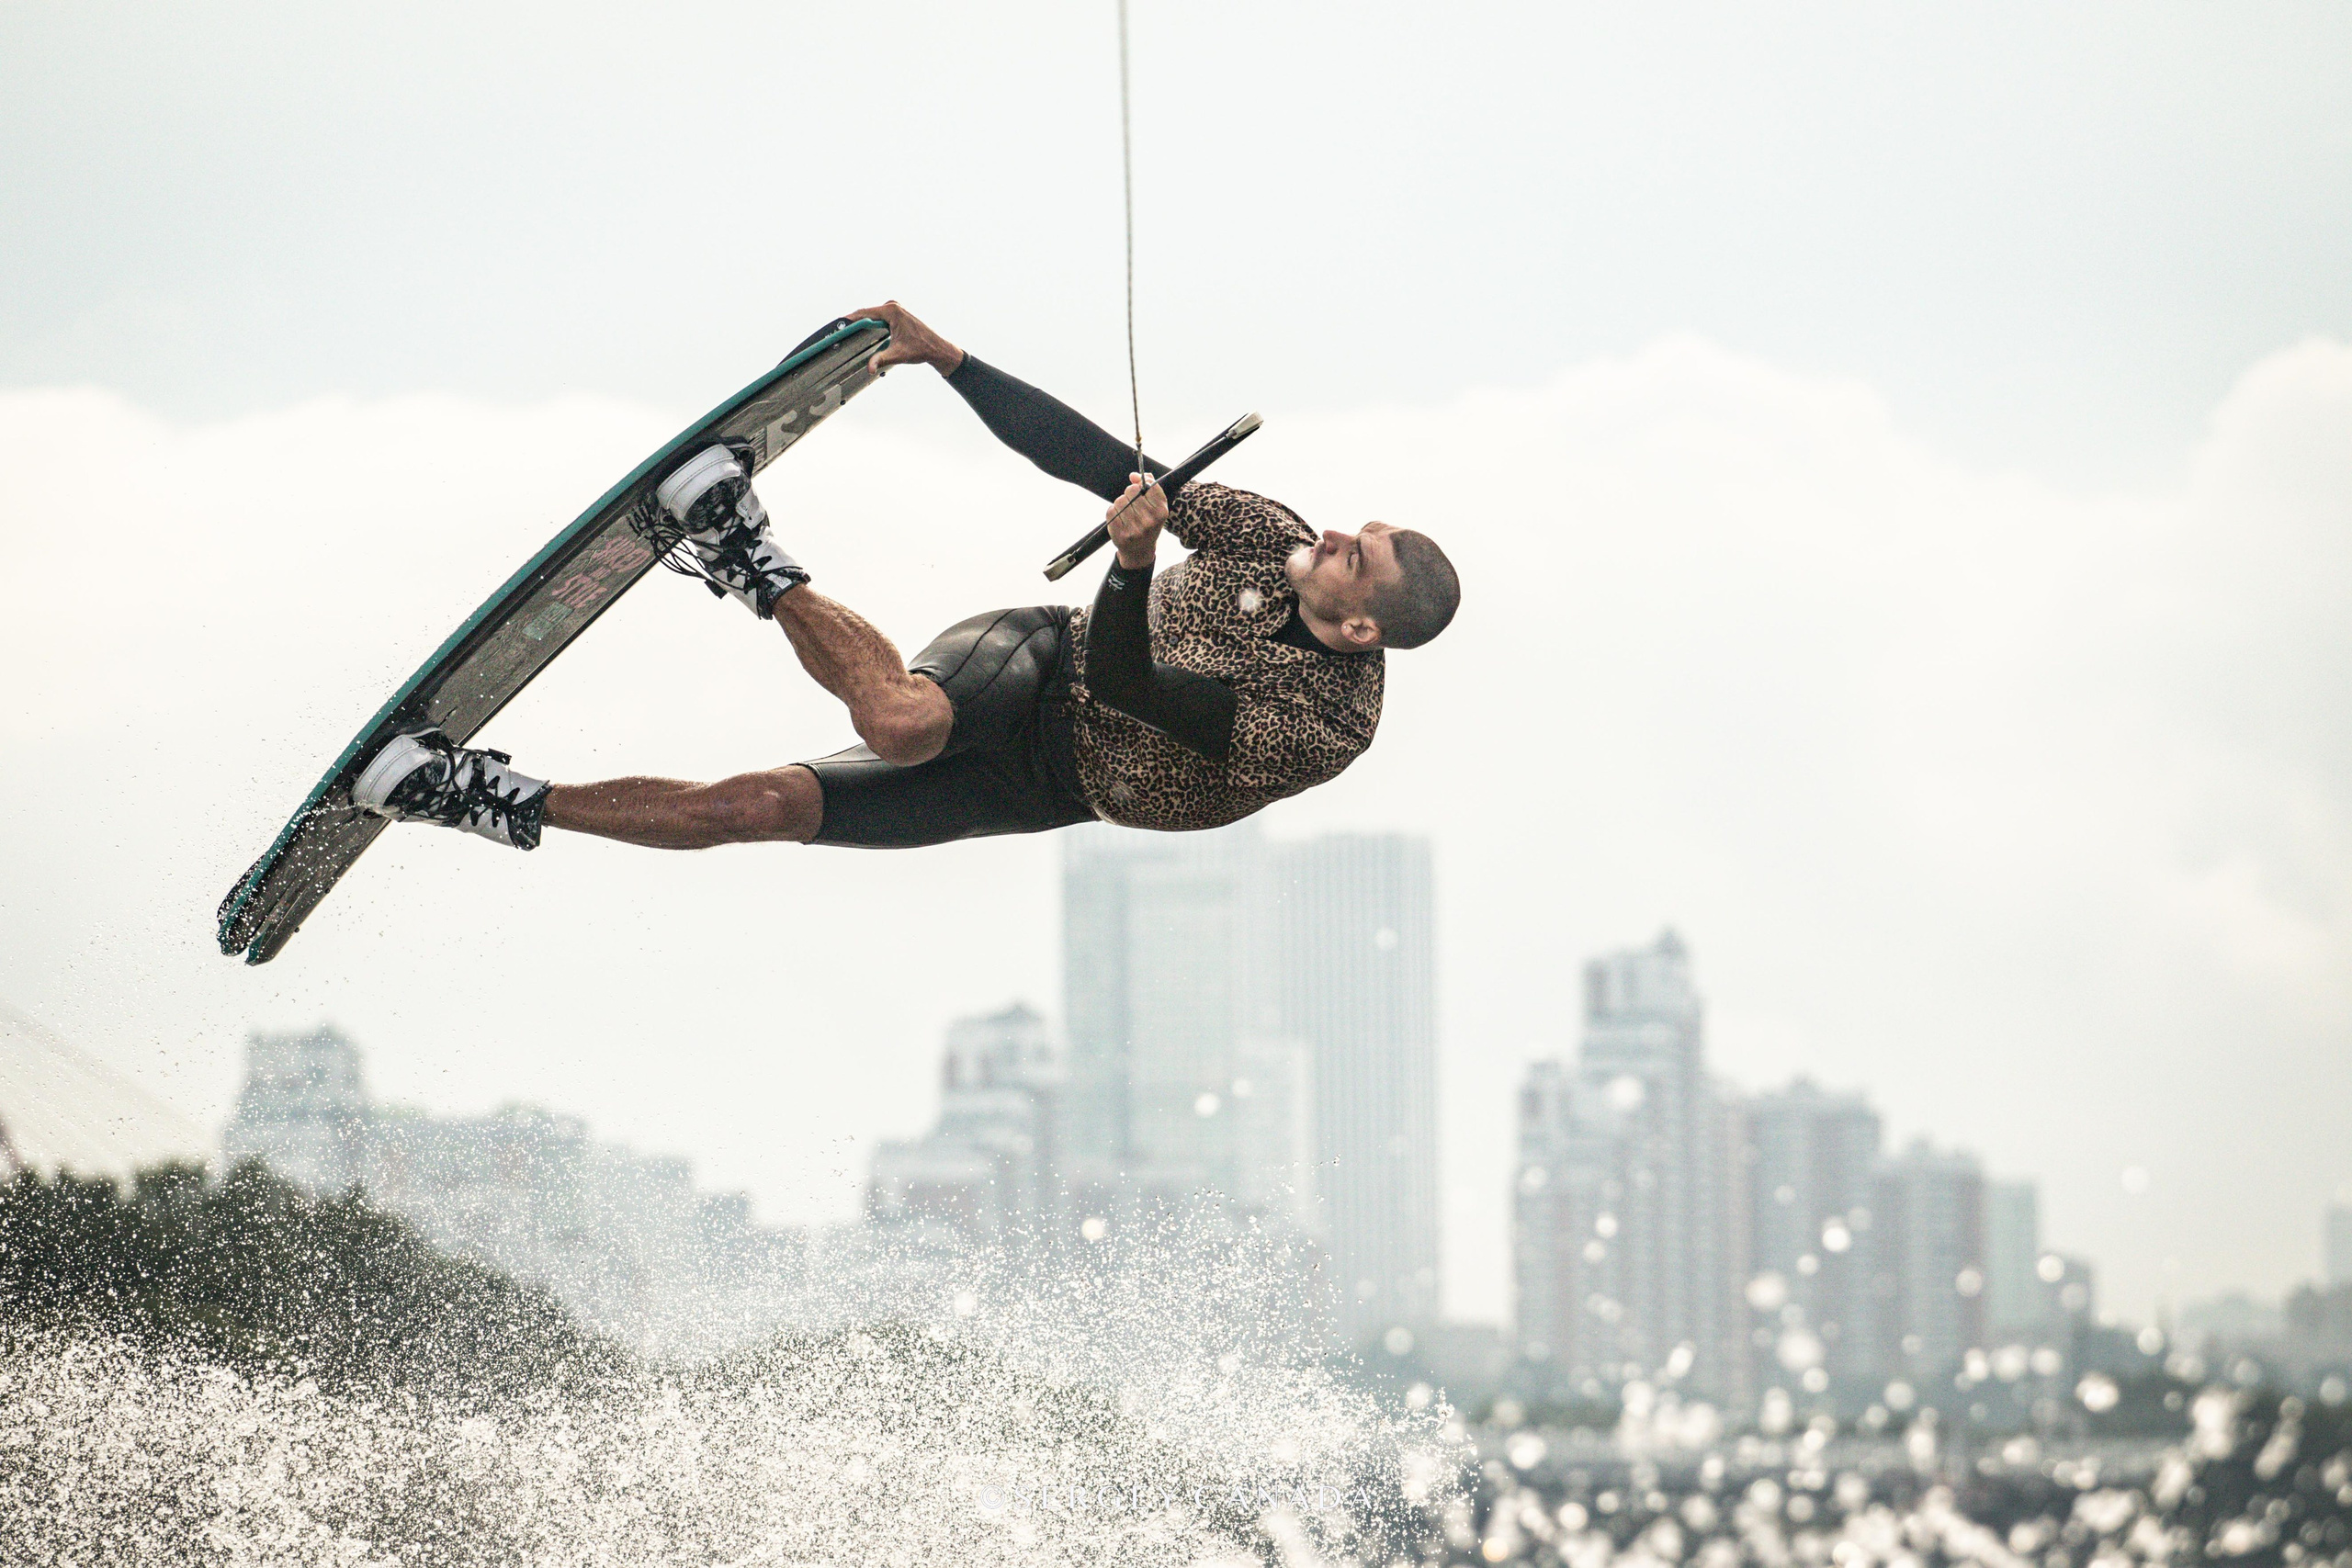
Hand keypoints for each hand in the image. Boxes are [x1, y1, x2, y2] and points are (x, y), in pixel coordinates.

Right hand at [849, 299, 963, 375]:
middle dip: (853, 323)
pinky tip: (860, 332)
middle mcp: (893, 306)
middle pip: (866, 314)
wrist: (936, 348)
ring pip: (871, 316)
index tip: (837, 325)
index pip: (864, 313)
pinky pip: (877, 318)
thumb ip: (881, 359)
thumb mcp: (898, 355)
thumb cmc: (922, 348)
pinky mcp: (896, 314)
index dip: (849, 320)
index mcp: (892, 311)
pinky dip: (869, 324)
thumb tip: (870, 368)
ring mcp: (894, 309)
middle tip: (838, 332)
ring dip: (860, 324)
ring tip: (845, 333)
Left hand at [1107, 473, 1167, 569]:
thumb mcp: (1157, 506)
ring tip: (1127, 514)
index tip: (1141, 490)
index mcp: (1161, 512)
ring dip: (1121, 504)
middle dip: (1130, 494)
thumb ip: (1151, 486)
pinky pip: (1111, 510)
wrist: (1139, 551)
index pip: (1147, 486)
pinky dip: (1113, 512)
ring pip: (1120, 500)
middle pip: (1131, 491)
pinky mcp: (1119, 533)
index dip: (1141, 485)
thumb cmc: (1148, 524)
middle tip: (1133, 505)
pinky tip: (1120, 519)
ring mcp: (1134, 529)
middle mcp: (1149, 522)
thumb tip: (1134, 475)